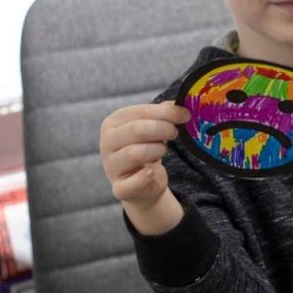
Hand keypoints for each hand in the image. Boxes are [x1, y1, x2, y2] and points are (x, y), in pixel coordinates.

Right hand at [99, 102, 188, 234]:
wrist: (143, 183)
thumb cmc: (147, 147)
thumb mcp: (153, 126)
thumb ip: (164, 113)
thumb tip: (179, 104)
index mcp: (113, 123)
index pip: (139, 112)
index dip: (166, 113)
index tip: (185, 115)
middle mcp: (107, 143)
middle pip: (138, 130)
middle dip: (164, 129)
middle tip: (175, 132)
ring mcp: (111, 167)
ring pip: (136, 153)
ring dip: (158, 150)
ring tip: (162, 150)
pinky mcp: (119, 188)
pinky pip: (130, 183)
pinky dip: (144, 177)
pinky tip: (152, 172)